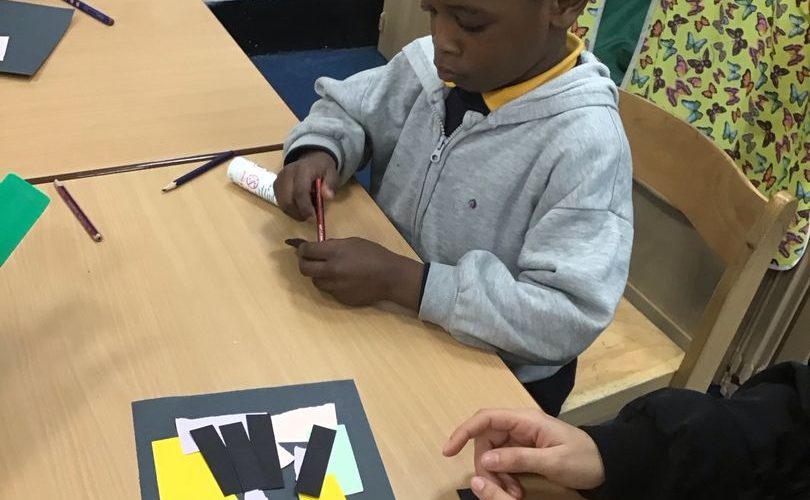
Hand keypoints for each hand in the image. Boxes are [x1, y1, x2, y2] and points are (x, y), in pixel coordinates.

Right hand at [274, 150, 338, 220]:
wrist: (311, 159)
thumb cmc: (322, 169)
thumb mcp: (332, 174)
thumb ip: (330, 184)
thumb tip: (328, 196)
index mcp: (302, 169)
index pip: (299, 191)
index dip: (305, 207)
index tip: (313, 218)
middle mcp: (287, 173)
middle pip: (288, 200)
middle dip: (299, 213)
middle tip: (310, 218)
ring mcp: (279, 179)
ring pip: (283, 204)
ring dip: (294, 213)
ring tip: (306, 210)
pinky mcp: (276, 185)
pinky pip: (280, 203)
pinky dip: (290, 210)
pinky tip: (299, 207)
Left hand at [290, 237, 423, 308]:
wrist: (390, 277)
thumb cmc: (374, 255)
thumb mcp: (353, 242)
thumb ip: (333, 245)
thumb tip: (318, 248)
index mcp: (334, 253)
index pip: (306, 251)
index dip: (302, 249)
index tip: (302, 249)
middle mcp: (331, 270)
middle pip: (304, 269)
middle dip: (304, 263)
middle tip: (309, 260)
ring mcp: (335, 286)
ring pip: (315, 282)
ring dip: (318, 275)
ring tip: (330, 271)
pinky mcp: (340, 298)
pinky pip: (329, 291)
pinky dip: (332, 285)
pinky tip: (344, 281)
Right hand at [443, 409, 605, 496]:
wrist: (606, 465)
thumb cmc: (583, 459)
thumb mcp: (553, 462)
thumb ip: (518, 459)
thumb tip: (485, 460)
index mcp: (525, 420)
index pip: (486, 418)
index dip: (464, 431)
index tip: (448, 451)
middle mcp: (519, 425)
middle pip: (486, 440)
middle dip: (485, 465)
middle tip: (496, 489)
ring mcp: (522, 438)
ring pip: (493, 454)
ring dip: (496, 475)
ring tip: (512, 494)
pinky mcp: (525, 450)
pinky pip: (504, 462)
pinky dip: (505, 477)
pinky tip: (516, 491)